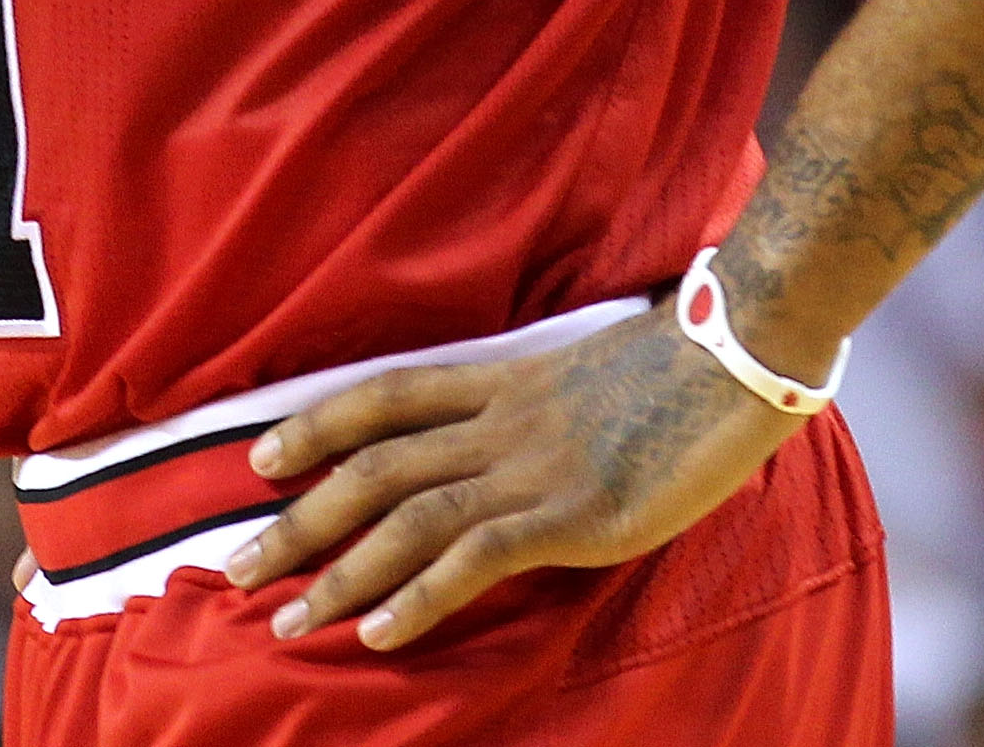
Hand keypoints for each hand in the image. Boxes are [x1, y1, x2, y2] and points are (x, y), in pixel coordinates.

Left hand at [218, 304, 802, 649]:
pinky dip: (418, 596)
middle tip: (237, 565)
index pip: (386, 396)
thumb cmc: (691, 362)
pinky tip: (379, 633)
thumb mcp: (597, 369)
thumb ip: (550, 401)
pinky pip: (474, 556)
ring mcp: (532, 465)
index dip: (317, 424)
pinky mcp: (573, 513)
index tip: (260, 457)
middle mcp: (501, 419)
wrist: (746, 349)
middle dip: (298, 517)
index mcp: (506, 379)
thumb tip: (537, 426)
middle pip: (373, 462)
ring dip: (338, 570)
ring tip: (288, 620)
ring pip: (406, 513)